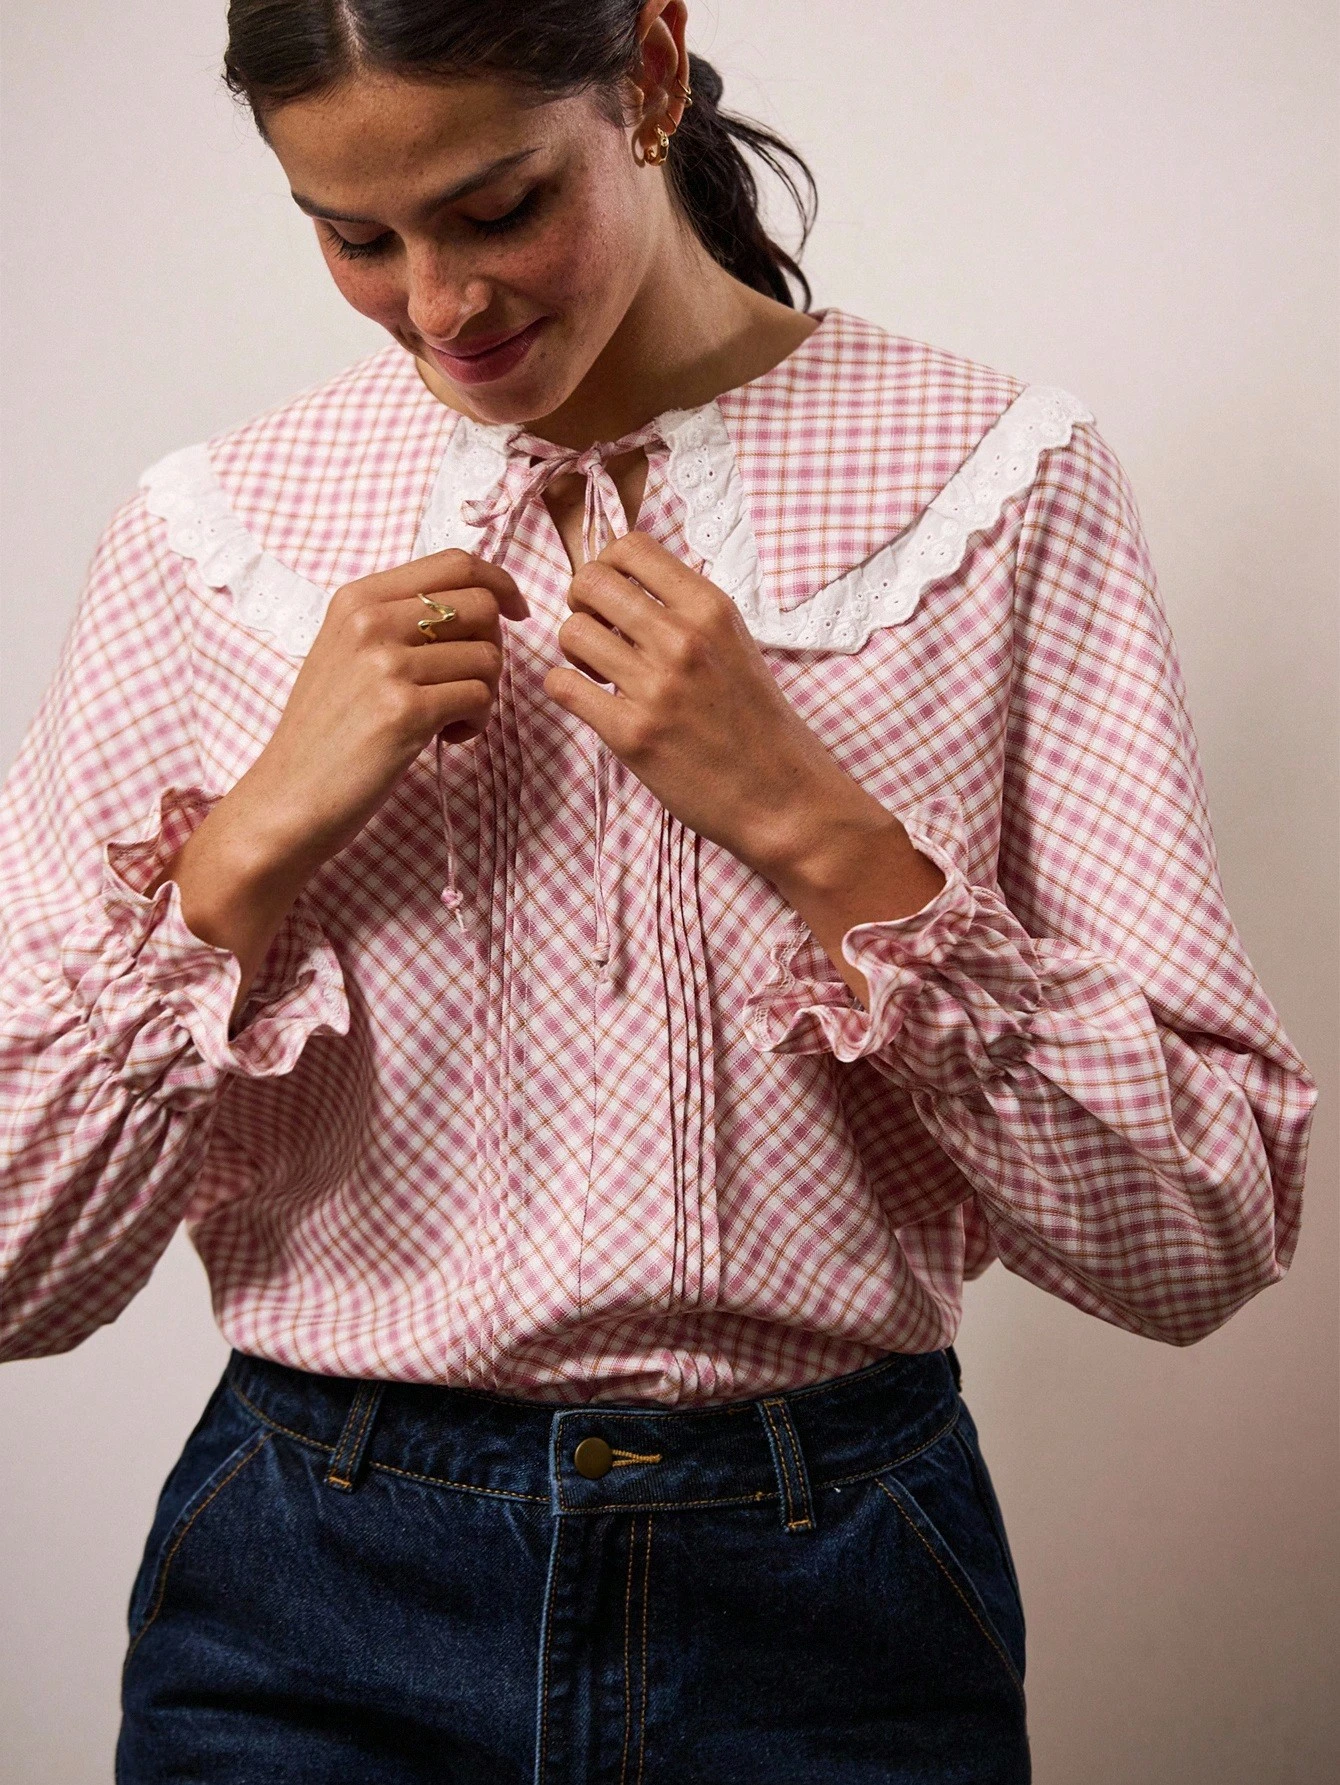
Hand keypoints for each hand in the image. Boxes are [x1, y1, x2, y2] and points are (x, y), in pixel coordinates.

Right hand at [236, 548, 528, 873]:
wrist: (287, 796)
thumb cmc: (326, 731)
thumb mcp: (346, 653)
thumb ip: (400, 622)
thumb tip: (481, 606)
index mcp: (357, 599)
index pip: (455, 563)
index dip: (499, 584)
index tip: (515, 612)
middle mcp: (370, 621)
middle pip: (482, 605)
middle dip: (494, 645)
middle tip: (470, 683)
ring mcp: (386, 665)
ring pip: (488, 656)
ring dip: (484, 693)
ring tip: (450, 719)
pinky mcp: (405, 711)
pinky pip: (480, 697)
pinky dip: (476, 722)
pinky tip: (446, 738)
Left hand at [543, 532, 945, 1001]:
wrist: (783, 798)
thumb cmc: (758, 724)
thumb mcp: (736, 646)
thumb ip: (688, 611)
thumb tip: (629, 583)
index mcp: (711, 608)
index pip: (629, 547)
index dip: (606, 566)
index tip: (612, 596)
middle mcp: (682, 639)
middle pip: (588, 582)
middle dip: (581, 604)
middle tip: (598, 633)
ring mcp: (655, 687)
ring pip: (569, 632)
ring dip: (574, 651)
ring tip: (598, 673)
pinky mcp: (631, 734)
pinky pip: (561, 685)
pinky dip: (566, 690)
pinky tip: (592, 703)